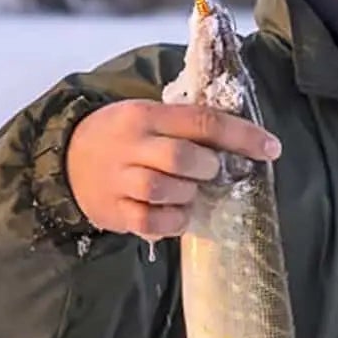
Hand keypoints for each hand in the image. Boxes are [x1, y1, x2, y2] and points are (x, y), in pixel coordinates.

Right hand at [64, 100, 279, 239]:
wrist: (66, 159)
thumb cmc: (122, 138)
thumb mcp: (149, 117)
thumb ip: (186, 127)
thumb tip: (240, 144)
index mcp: (146, 114)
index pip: (201, 120)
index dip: (242, 136)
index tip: (271, 148)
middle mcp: (131, 144)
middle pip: (181, 157)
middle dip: (207, 168)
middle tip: (210, 173)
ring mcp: (118, 179)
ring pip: (164, 189)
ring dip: (188, 195)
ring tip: (189, 193)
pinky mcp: (113, 210)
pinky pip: (150, 221)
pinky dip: (172, 222)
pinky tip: (177, 216)